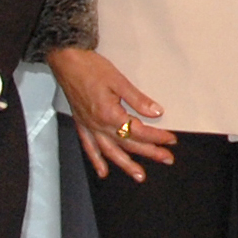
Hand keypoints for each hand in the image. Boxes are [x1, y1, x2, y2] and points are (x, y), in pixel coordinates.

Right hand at [47, 46, 175, 181]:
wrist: (66, 61)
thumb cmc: (91, 67)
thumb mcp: (119, 81)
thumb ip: (138, 99)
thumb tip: (156, 112)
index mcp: (109, 114)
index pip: (138, 131)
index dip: (156, 137)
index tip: (170, 140)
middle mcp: (98, 125)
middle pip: (128, 144)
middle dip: (149, 152)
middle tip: (167, 159)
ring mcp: (89, 126)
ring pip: (110, 151)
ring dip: (125, 165)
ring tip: (139, 176)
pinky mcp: (81, 124)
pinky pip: (89, 147)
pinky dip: (97, 161)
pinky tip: (103, 171)